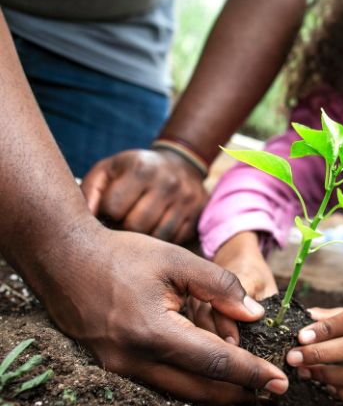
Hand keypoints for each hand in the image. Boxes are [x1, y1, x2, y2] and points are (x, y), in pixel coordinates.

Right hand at [32, 222, 287, 404]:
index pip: (214, 362)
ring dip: (216, 392)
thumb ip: (218, 285)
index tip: (280, 380)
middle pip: (199, 388)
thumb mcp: (175, 259)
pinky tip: (209, 374)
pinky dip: (191, 382)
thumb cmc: (120, 254)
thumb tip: (253, 315)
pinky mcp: (114, 366)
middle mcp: (134, 360)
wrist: (65, 259)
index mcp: (152, 332)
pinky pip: (161, 382)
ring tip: (248, 386)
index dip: (250, 372)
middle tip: (271, 392)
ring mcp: (120, 368)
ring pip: (180, 391)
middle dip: (239, 392)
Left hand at [81, 149, 206, 242]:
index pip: (114, 208)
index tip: (106, 215)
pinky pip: (175, 241)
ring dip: (143, 240)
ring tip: (136, 231)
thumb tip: (82, 222)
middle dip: (123, 230)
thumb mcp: (109, 170)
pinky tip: (155, 231)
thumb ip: (89, 192)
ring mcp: (186, 200)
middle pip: (136, 226)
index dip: (105, 215)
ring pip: (157, 237)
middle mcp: (168, 183)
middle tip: (120, 226)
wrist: (181, 164)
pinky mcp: (197, 215)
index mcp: (141, 169)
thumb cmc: (135, 171)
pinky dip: (162, 241)